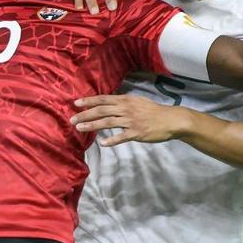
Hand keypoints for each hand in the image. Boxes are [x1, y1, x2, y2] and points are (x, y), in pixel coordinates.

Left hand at [71, 95, 189, 146]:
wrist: (171, 120)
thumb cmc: (154, 111)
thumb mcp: (138, 101)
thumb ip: (124, 101)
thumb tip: (111, 100)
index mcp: (126, 100)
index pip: (103, 99)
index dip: (89, 101)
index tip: (76, 103)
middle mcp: (126, 109)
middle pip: (102, 110)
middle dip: (85, 114)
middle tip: (71, 119)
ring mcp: (131, 121)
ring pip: (107, 122)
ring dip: (92, 125)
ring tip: (79, 128)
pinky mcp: (137, 133)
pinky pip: (122, 136)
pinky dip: (112, 140)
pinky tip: (102, 143)